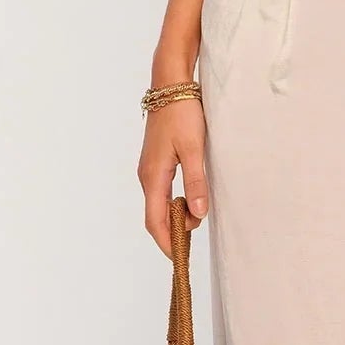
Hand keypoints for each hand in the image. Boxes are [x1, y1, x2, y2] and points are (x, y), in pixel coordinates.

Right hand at [138, 97, 210, 257]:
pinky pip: (162, 191)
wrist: (171, 85)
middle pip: (156, 216)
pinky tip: (191, 200)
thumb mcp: (194, 149)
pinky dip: (174, 202)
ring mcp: (150, 169)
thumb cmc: (183, 114)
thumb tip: (197, 214)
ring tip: (198, 219)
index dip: (166, 242)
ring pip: (159, 203)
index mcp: (153, 177)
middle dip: (173, 233)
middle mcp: (147, 176)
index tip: (180, 259)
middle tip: (195, 243)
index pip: (155, 221)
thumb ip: (196, 182)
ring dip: (175, 216)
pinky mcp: (156, 161)